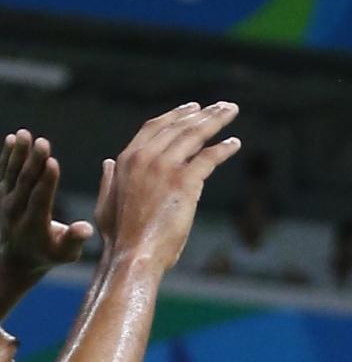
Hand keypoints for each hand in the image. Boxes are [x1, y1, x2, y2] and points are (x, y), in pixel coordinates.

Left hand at [0, 131, 94, 275]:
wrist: (16, 259)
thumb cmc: (48, 254)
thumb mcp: (65, 254)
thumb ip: (74, 240)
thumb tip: (84, 228)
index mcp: (34, 224)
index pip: (40, 198)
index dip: (46, 180)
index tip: (52, 162)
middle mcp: (16, 211)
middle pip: (26, 182)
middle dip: (34, 161)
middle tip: (42, 142)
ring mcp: (6, 201)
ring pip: (12, 173)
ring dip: (19, 153)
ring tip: (25, 134)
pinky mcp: (2, 194)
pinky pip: (4, 171)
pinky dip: (7, 155)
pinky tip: (12, 138)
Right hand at [104, 103, 241, 272]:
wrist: (132, 255)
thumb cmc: (120, 236)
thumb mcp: (107, 202)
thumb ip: (109, 179)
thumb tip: (108, 162)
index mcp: (126, 160)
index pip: (155, 127)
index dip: (176, 115)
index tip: (194, 107)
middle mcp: (144, 157)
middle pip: (179, 126)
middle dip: (203, 113)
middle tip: (224, 106)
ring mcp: (164, 167)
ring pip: (195, 135)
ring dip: (216, 121)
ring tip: (232, 112)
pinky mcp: (184, 182)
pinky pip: (209, 157)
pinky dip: (224, 149)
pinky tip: (235, 144)